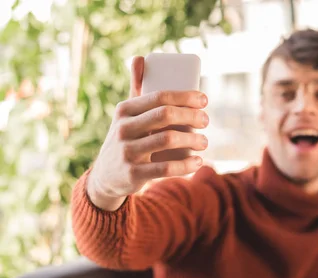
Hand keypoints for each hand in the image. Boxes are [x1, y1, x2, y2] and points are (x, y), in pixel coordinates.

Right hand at [87, 56, 208, 210]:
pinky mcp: (133, 174)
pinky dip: (186, 164)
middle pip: (165, 115)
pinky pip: (165, 168)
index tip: (204, 100)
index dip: (185, 96)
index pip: (159, 96)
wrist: (107, 176)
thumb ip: (136, 88)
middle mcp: (123, 129)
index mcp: (124, 110)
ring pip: (168, 140)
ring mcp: (127, 152)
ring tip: (204, 142)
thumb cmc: (126, 137)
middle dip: (191, 116)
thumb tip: (139, 57)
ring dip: (193, 140)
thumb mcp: (127, 114)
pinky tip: (198, 161)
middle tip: (206, 120)